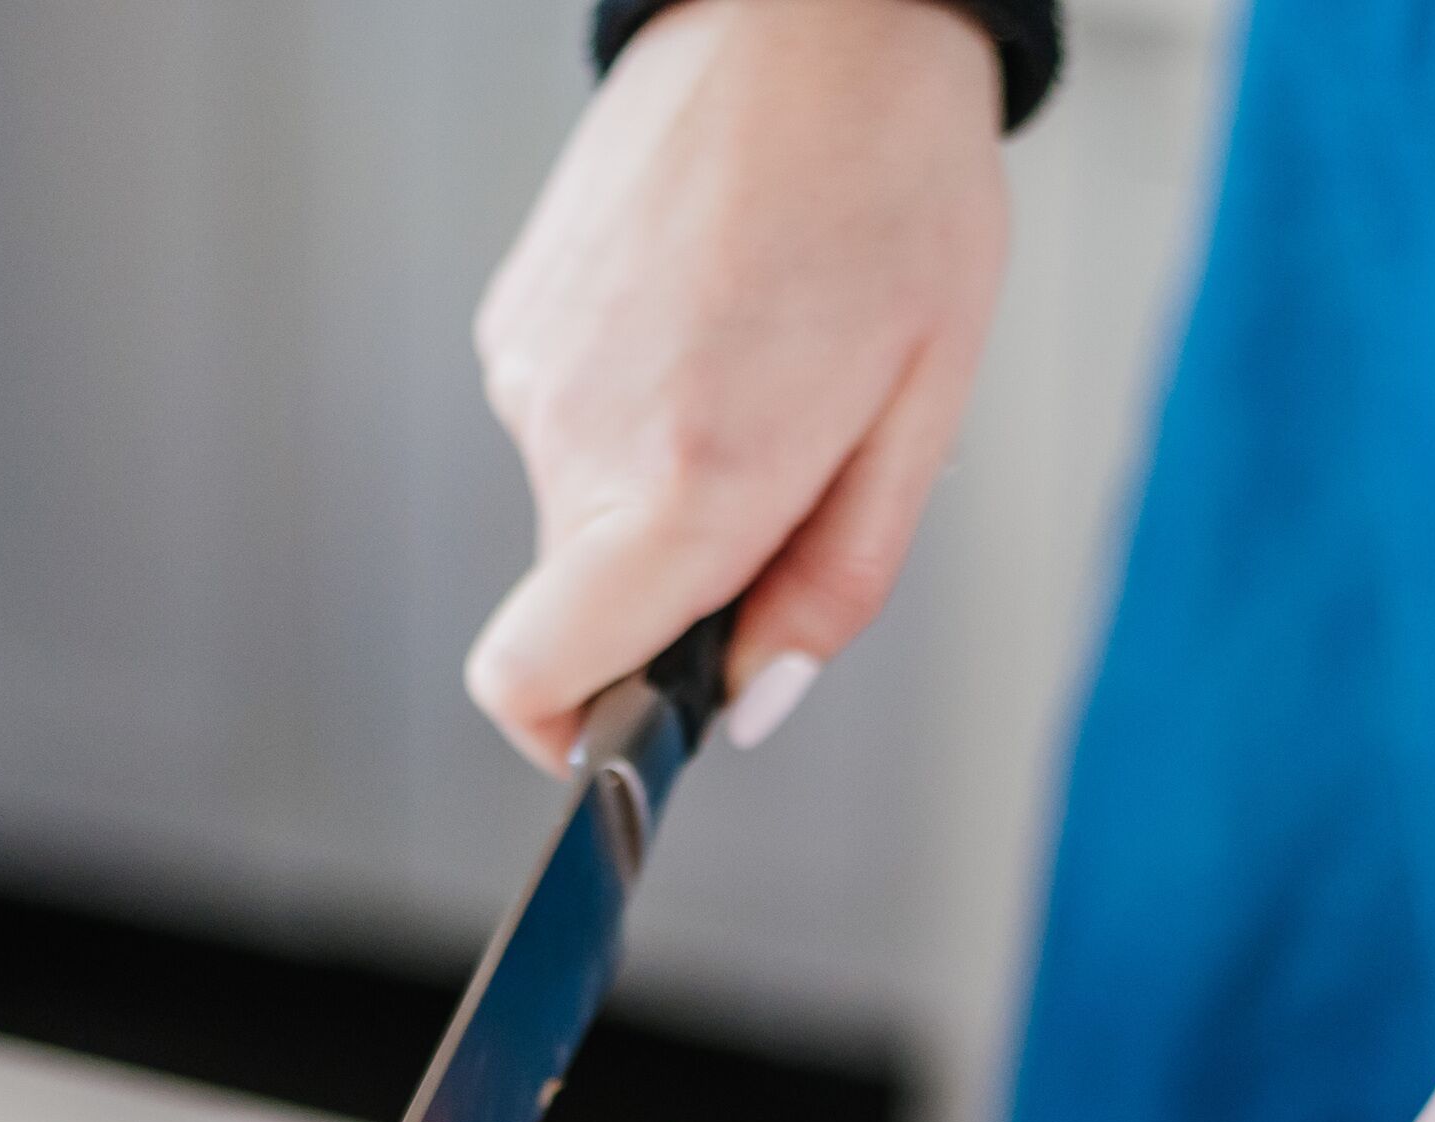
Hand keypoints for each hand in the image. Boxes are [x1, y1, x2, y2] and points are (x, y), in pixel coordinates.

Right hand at [467, 0, 1009, 770]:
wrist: (813, 11)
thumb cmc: (894, 188)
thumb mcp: (919, 413)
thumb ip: (835, 582)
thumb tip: (755, 704)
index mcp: (682, 480)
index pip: (535, 679)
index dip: (580, 735)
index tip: (642, 726)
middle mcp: (576, 432)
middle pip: (591, 599)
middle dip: (683, 579)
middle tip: (797, 467)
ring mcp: (529, 368)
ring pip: (589, 506)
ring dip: (672, 479)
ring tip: (770, 356)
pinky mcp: (515, 314)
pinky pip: (574, 421)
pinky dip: (644, 406)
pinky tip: (722, 312)